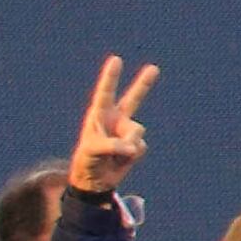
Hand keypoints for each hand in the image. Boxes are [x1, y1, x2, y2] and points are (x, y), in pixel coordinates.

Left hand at [65, 56, 155, 197]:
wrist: (95, 180)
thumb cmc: (87, 160)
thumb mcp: (92, 150)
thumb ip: (113, 145)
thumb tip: (133, 146)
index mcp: (99, 115)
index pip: (105, 93)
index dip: (111, 77)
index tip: (116, 60)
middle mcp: (115, 120)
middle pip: (133, 99)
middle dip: (143, 84)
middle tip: (154, 68)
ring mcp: (127, 132)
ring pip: (137, 132)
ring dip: (128, 145)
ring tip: (114, 155)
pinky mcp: (135, 146)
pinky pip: (140, 147)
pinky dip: (132, 156)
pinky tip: (120, 160)